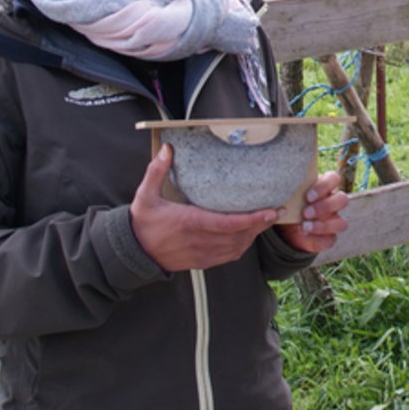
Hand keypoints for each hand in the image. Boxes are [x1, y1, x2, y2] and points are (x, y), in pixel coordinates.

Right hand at [130, 144, 278, 272]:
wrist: (132, 253)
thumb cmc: (142, 223)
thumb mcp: (145, 195)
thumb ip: (157, 170)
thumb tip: (167, 148)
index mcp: (189, 222)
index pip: (228, 224)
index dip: (252, 219)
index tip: (270, 211)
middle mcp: (199, 240)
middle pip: (239, 236)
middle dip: (260, 225)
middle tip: (276, 212)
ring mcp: (201, 254)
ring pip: (237, 248)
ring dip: (253, 236)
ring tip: (264, 221)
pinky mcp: (201, 262)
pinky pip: (228, 257)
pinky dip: (241, 246)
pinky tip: (247, 236)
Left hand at [275, 170, 348, 253]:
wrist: (286, 226)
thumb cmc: (290, 204)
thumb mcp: (289, 195)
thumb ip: (290, 190)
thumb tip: (281, 189)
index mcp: (325, 187)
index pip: (334, 179)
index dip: (324, 186)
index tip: (308, 196)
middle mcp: (333, 202)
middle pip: (342, 199)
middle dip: (325, 206)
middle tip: (306, 212)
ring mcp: (334, 221)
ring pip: (341, 223)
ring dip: (323, 225)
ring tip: (304, 226)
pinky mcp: (329, 237)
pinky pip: (330, 239)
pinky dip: (317, 239)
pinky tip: (304, 235)